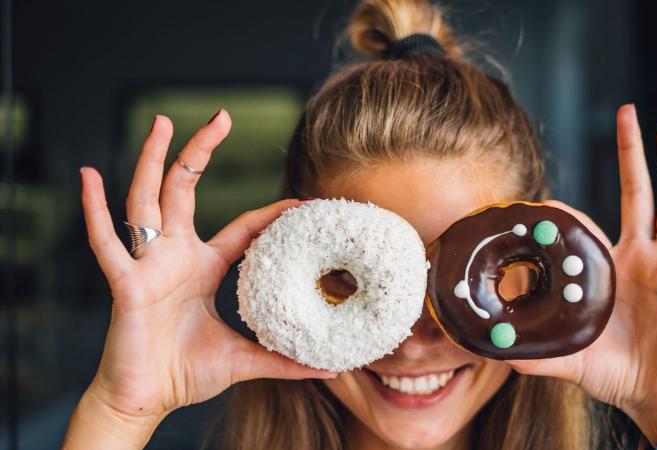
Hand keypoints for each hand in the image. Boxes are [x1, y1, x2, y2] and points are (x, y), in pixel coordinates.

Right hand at [65, 111, 332, 447]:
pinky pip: (106, 243)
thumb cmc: (185, 373)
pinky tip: (89, 176)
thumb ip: (282, 360)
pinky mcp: (125, 284)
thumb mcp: (244, 359)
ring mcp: (148, 265)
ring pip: (149, 201)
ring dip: (152, 160)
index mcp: (202, 267)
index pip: (242, 227)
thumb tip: (327, 369)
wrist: (145, 399)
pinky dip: (94, 211)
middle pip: (186, 190)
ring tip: (161, 121)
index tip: (302, 202)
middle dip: (201, 151)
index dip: (271, 213)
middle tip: (222, 116)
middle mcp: (174, 256)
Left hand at [506, 104, 656, 443]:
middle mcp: (639, 258)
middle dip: (631, 154)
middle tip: (626, 113)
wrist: (655, 395)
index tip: (546, 198)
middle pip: (637, 194)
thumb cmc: (613, 372)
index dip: (571, 211)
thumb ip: (533, 352)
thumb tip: (491, 351)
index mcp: (608, 269)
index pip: (590, 225)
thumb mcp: (566, 358)